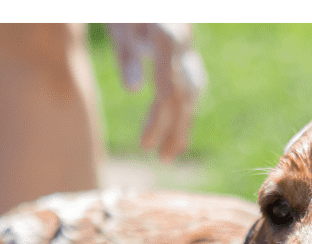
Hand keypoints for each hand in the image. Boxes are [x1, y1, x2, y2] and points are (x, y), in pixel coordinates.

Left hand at [106, 23, 206, 160]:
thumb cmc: (123, 8)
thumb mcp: (119, 27)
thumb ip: (127, 55)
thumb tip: (134, 90)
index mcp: (168, 39)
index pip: (168, 92)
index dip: (158, 123)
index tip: (145, 147)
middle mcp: (183, 44)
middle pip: (186, 97)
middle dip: (175, 131)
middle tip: (162, 159)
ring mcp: (187, 46)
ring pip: (193, 92)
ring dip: (183, 124)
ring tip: (171, 151)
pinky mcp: (184, 47)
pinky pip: (191, 82)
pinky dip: (185, 107)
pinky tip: (177, 124)